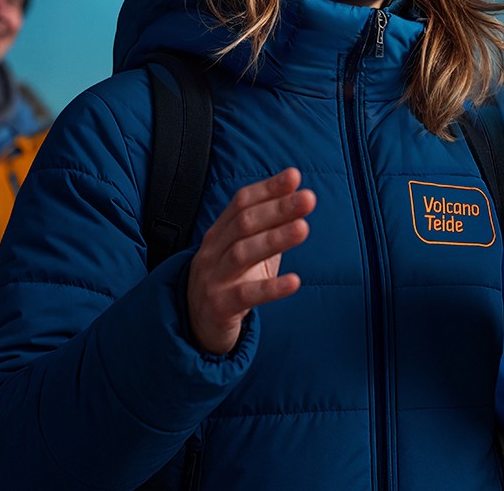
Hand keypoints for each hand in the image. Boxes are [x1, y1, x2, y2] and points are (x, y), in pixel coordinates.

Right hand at [186, 167, 315, 354]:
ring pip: (242, 253)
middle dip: (277, 208)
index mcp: (219, 232)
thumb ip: (268, 225)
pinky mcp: (219, 307)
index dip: (268, 188)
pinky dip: (271, 288)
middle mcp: (212, 250)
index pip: (241, 202)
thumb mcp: (246, 249)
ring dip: (275, 239)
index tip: (295, 177)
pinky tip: (295, 282)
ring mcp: (213, 278)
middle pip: (244, 223)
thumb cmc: (230, 281)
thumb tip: (298, 193)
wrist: (195, 325)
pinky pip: (246, 295)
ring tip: (303, 228)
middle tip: (308, 199)